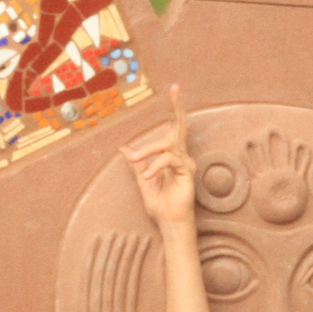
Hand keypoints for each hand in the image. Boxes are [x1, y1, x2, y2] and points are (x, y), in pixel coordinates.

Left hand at [122, 88, 196, 229]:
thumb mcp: (143, 179)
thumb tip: (124, 148)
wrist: (168, 222)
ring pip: (168, 143)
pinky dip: (156, 165)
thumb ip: (137, 163)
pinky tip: (149, 175)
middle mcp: (182, 156)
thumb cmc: (159, 205)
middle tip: (175, 89)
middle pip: (181, 126)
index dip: (174, 110)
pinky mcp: (187, 171)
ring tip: (137, 160)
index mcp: (172, 156)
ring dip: (148, 150)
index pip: (173, 128)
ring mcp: (186, 163)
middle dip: (178, 107)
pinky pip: (170, 159)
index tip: (174, 89)